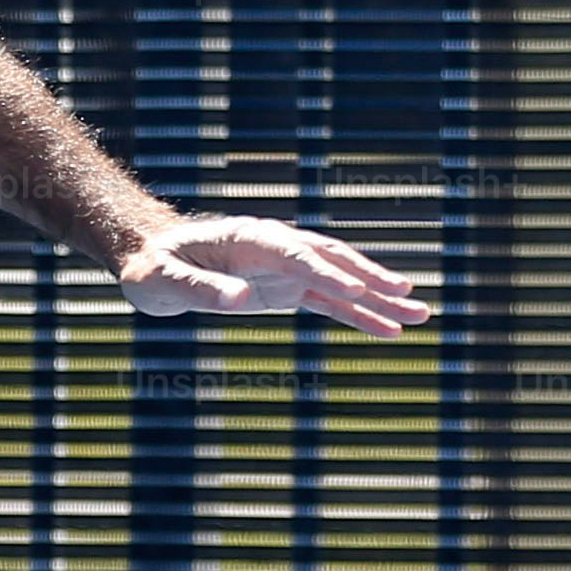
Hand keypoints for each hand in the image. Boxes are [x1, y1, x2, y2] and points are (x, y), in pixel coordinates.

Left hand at [118, 216, 433, 335]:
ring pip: (340, 283)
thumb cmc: (151, 267)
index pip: (300, 256)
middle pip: (334, 263)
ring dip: (379, 300)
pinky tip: (388, 331)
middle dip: (373, 281)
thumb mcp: (163, 279)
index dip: (329, 273)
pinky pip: (328, 304)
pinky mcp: (284, 291)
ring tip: (419, 316)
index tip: (359, 292)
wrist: (150, 259)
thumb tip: (240, 300)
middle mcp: (277, 250)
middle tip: (412, 298)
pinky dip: (358, 316)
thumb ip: (199, 287)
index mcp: (252, 240)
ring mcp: (285, 270)